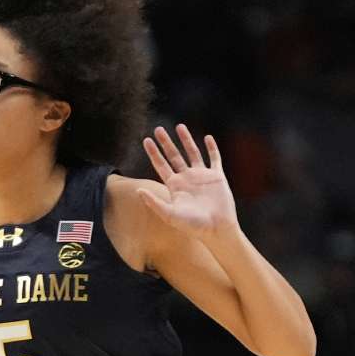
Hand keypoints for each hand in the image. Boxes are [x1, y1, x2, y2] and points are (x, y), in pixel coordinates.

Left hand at [139, 125, 238, 242]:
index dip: (153, 153)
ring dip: (186, 140)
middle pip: (174, 156)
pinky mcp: (217, 177)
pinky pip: (214, 158)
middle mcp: (187, 179)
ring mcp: (202, 176)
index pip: (161, 165)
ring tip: (179, 126)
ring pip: (192, 153)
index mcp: (175, 186)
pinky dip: (212, 148)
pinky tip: (208, 138)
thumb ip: (154, 202)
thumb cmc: (193, 226)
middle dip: (166, 142)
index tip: (146, 140)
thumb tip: (137, 190)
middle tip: (158, 129)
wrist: (217, 229)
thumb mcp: (170, 215)